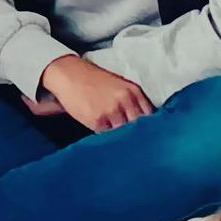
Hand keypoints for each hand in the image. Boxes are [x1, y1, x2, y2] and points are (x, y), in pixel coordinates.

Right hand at [32, 53, 152, 133]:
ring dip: (123, 140)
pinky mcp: (97, 120)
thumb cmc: (93, 80)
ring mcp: (111, 111)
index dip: (149, 128)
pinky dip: (108, 139)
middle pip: (139, 126)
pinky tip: (107, 141)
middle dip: (138, 136)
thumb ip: (132, 101)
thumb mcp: (119, 85)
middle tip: (136, 144)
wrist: (69, 74)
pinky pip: (107, 136)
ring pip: (124, 133)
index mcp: (133, 91)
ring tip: (122, 146)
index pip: (150, 116)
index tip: (148, 136)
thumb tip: (142, 123)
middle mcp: (125, 100)